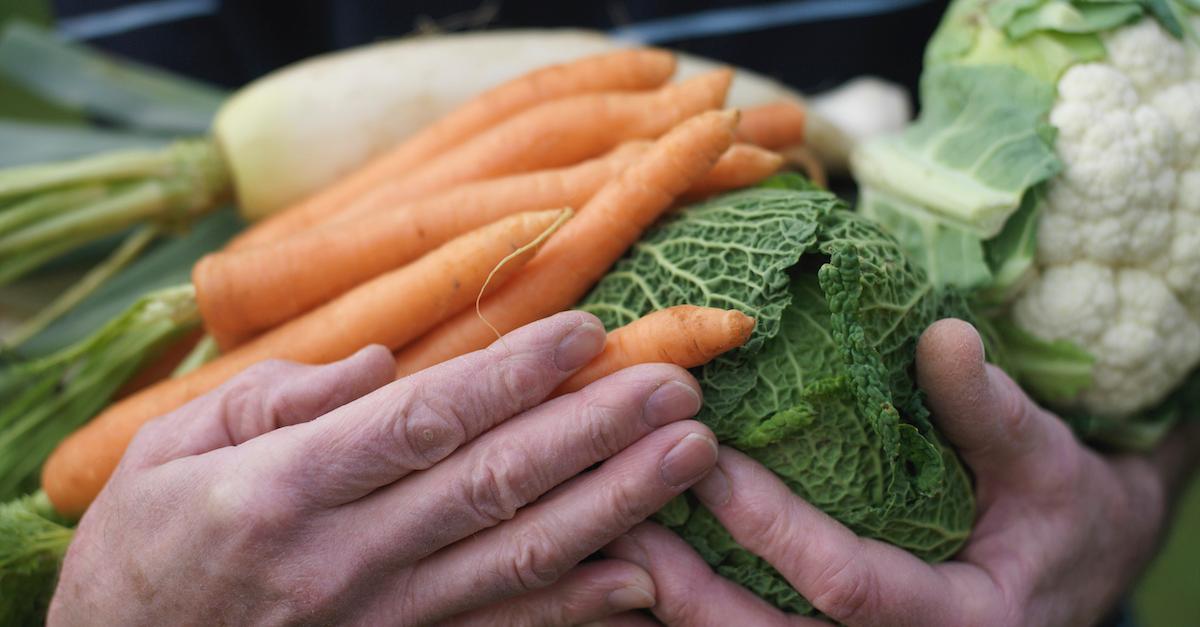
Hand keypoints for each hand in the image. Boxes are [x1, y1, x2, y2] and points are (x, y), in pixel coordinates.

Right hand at [49, 311, 719, 625]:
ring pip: (517, 557)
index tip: (587, 330)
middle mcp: (345, 557)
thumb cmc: (143, 547)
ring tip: (688, 454)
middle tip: (675, 385)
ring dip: (613, 503)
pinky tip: (643, 574)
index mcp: (286, 489)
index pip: (423, 419)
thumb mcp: (168, 452)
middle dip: (594, 430)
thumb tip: (380, 363)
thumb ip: (278, 399)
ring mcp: (382, 618)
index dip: (512, 375)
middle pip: (492, 484)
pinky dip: (577, 606)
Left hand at [602, 319, 1199, 626]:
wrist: (1069, 568)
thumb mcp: (1046, 459)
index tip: (704, 458)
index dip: (772, 528)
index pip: (847, 588)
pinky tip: (638, 560)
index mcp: (960, 620)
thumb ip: (992, 410)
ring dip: (674, 603)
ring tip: (608, 538)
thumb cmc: (1058, 509)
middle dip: (689, 589)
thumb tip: (945, 337)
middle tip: (618, 518)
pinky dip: (693, 607)